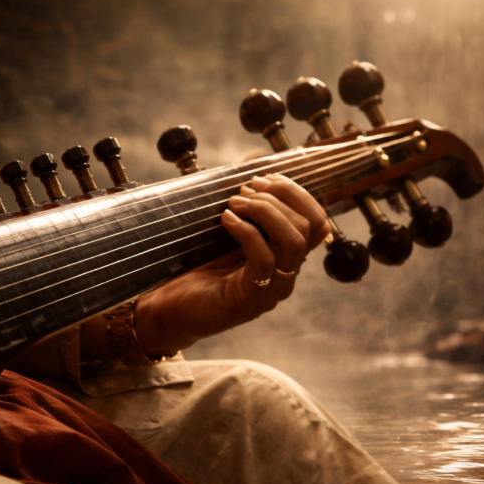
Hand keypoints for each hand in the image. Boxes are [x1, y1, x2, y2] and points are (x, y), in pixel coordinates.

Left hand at [133, 173, 329, 355]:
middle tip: (246, 188)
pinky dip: (246, 232)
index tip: (264, 178)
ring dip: (265, 211)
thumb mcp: (223, 234)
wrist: (167, 311)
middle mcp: (284, 275)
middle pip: (309, 227)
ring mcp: (270, 291)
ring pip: (293, 242)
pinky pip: (264, 260)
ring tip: (235, 203)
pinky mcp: (249, 301)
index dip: (296, 193)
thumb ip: (243, 211)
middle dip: (280, 196)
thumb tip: (251, 171)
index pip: (316, 222)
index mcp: (283, 258)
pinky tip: (226, 220)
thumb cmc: (192, 271)